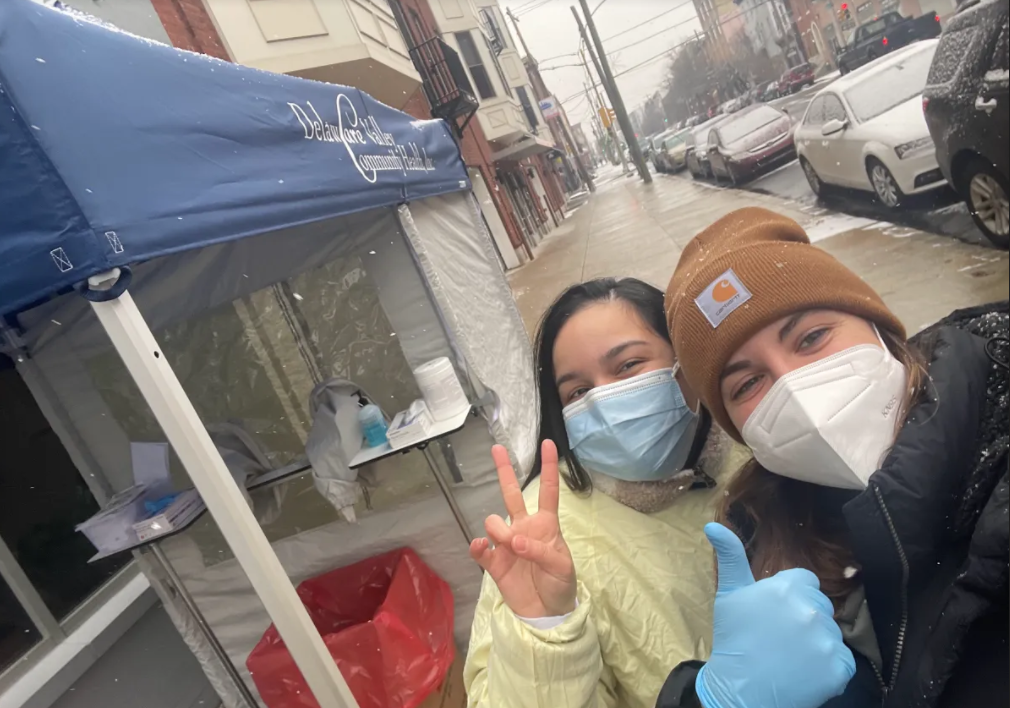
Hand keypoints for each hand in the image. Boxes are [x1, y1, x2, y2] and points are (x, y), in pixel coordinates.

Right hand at [469, 440, 576, 617]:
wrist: (546, 614)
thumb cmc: (560, 584)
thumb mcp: (561, 566)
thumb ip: (540, 550)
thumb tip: (515, 540)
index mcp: (546, 525)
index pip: (548, 491)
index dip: (549, 467)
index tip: (549, 443)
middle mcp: (524, 528)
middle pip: (512, 493)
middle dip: (504, 470)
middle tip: (497, 448)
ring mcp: (507, 544)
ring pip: (493, 521)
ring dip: (498, 529)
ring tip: (509, 545)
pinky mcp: (494, 562)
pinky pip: (480, 548)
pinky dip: (479, 546)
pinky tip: (482, 547)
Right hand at [696, 523, 855, 707]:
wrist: (739, 693)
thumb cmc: (733, 641)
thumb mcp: (728, 595)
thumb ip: (730, 557)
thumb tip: (713, 523)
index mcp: (786, 588)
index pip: (806, 581)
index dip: (790, 597)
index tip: (773, 615)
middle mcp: (811, 610)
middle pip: (820, 605)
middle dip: (804, 618)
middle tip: (779, 638)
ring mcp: (827, 640)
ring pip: (831, 632)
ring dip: (816, 643)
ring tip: (790, 658)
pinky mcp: (840, 668)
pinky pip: (842, 660)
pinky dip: (828, 669)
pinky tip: (803, 674)